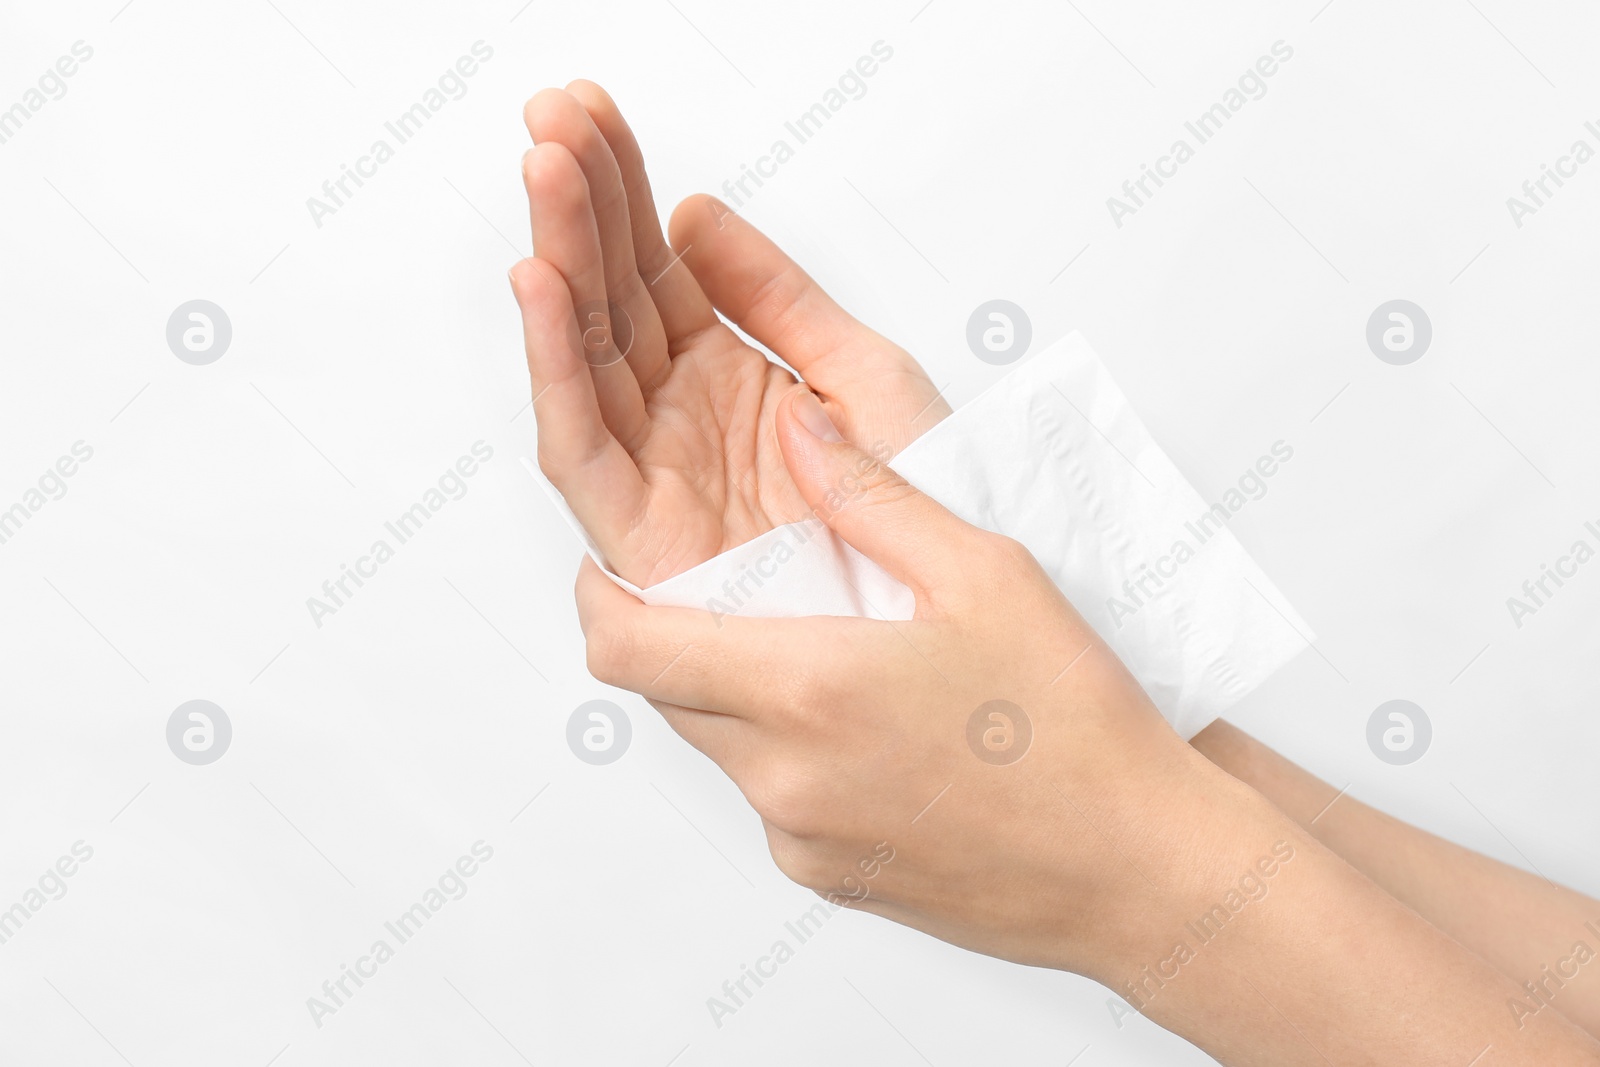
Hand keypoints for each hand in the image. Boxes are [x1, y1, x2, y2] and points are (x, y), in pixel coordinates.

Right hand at [510, 81, 949, 587]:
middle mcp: (675, 422)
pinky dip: (557, 368)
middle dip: (579, 206)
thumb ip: (774, 295)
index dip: (621, 189)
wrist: (951, 613)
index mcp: (722, 379)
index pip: (655, 268)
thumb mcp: (857, 370)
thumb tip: (689, 215)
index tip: (590, 110)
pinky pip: (583, 449)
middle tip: (553, 117)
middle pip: (611, 299)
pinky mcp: (643, 542)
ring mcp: (656, 477)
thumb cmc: (919, 507)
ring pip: (587, 356)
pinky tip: (541, 284)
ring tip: (547, 170)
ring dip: (560, 260)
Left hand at [572, 386, 1247, 974]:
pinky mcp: (829, 877)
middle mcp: (783, 777)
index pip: (629, 646)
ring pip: (720, 748)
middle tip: (737, 592)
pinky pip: (771, 800)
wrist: (1140, 871)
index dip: (600, 601)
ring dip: (741, 693)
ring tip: (829, 653)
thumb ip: (868, 494)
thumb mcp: (985, 573)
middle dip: (676, 637)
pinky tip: (872, 725)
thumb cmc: (1077, 728)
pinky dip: (790, 752)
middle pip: (666, 694)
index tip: (609, 568)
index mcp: (805, 689)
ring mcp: (802, 839)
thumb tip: (797, 425)